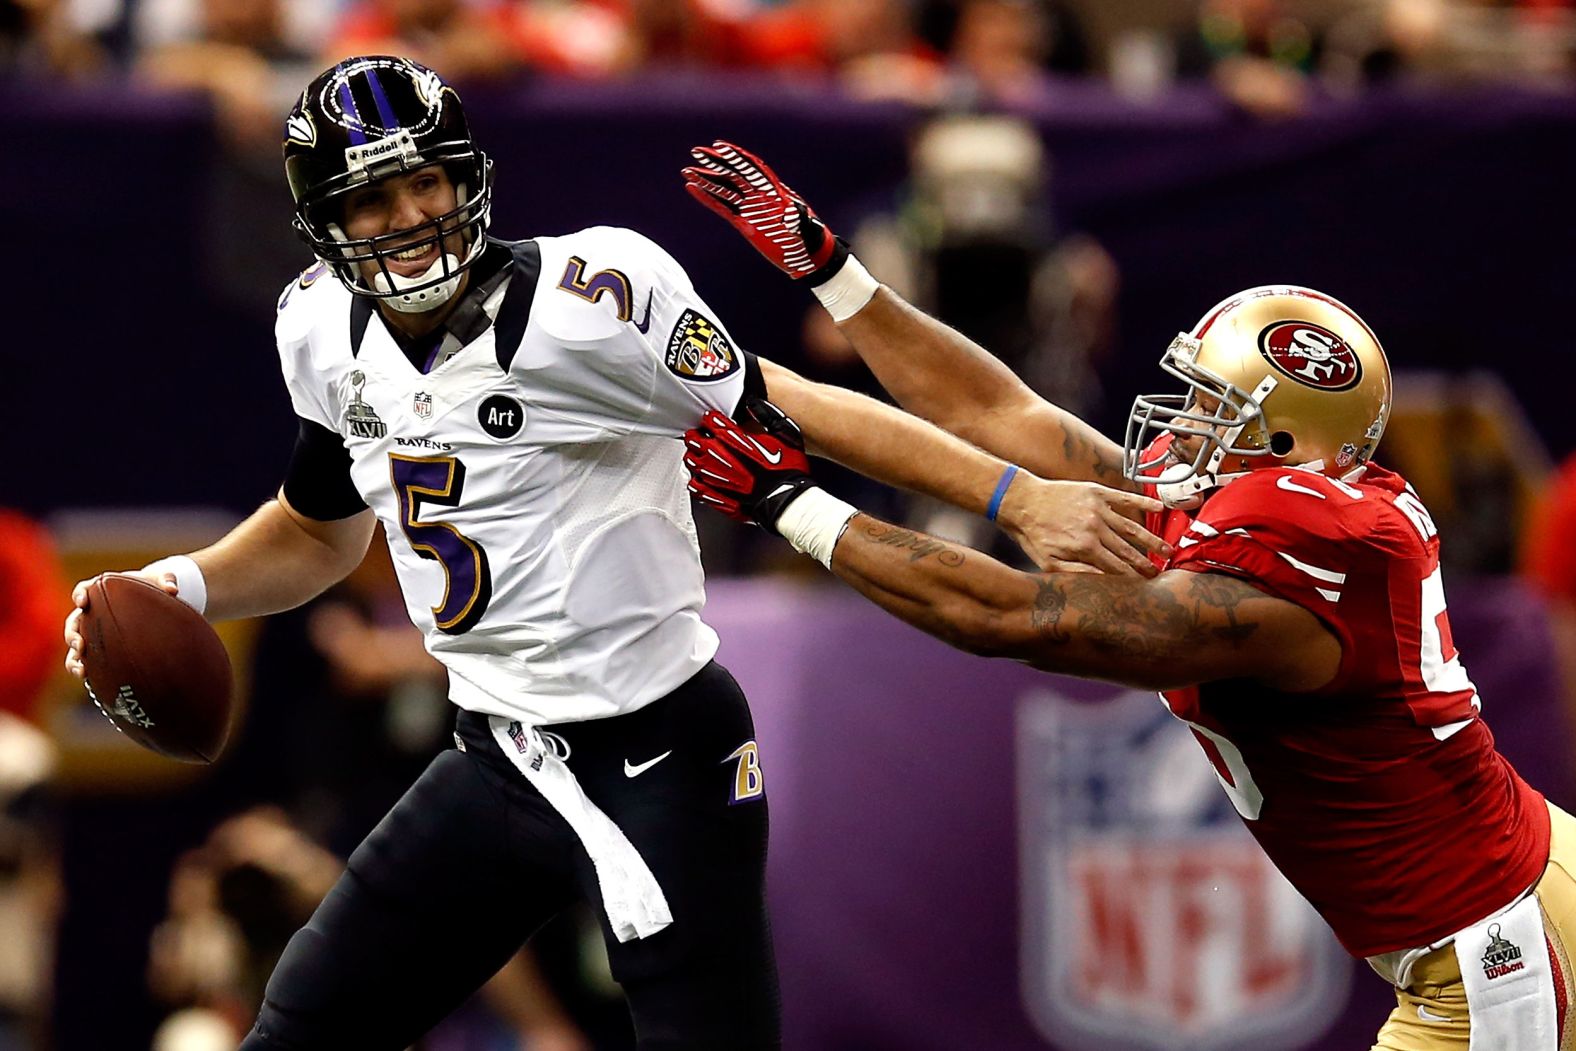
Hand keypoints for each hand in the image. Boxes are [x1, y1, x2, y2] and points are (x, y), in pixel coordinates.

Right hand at [63, 570, 180, 678]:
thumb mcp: (159, 580)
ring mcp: (92, 632)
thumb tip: (173, 589)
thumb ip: (166, 580)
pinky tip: (91, 681)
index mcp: (99, 592)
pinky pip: (87, 661)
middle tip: (80, 644)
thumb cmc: (151, 587)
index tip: (82, 601)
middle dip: (73, 635)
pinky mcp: (98, 649)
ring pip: (75, 648)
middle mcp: (90, 613)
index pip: (83, 591)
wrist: (153, 603)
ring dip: (74, 659)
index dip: (80, 595)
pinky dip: (86, 670)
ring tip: (81, 671)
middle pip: (73, 624)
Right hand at [682, 141, 846, 282]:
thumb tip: (793, 212)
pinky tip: (693, 189)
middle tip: (696, 152)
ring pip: (724, 190)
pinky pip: (722, 207)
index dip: (736, 157)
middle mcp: (759, 196)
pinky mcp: (744, 223)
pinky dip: (707, 198)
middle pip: (734, 175)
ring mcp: (750, 208)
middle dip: (715, 163)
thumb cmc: (810, 239)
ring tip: (686, 171)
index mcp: (774, 191)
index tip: (719, 146)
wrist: (808, 255)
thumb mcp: (808, 228)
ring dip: (706, 180)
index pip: (752, 169)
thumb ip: (800, 219)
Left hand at [684, 399, 816, 526]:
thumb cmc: (789, 471)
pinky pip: (698, 488)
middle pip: (696, 441)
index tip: (711, 419)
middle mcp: (724, 458)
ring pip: (693, 463)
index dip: (710, 419)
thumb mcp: (786, 435)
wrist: (789, 501)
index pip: (713, 422)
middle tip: (696, 435)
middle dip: (695, 436)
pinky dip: (696, 482)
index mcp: (738, 440)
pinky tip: (697, 480)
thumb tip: (754, 404)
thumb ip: (767, 417)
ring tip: (694, 454)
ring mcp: (719, 479)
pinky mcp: (719, 497)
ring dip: (693, 457)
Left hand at [996, 474, 1170, 576]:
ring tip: (1167, 550)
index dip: (1133, 578)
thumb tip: (1102, 583)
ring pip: (1131, 527)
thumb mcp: (1048, 563)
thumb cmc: (1032, 534)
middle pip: (1128, 550)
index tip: (1146, 585)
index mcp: (1085, 548)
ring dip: (1151, 539)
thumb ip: (1076, 573)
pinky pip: (1125, 498)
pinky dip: (1143, 503)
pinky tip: (1159, 508)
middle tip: (1161, 572)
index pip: (1116, 567)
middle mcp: (1095, 528)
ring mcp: (1098, 508)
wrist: (1020, 501)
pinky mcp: (1096, 492)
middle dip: (1146, 563)